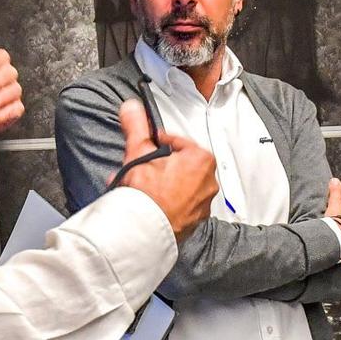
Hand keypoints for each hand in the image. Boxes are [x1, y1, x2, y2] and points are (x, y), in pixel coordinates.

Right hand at [114, 98, 218, 239]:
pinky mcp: (195, 221)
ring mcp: (203, 203)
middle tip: (139, 170)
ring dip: (159, 184)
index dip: (156, 144)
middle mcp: (208, 181)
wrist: (146, 231)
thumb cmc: (148, 194)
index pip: (176, 142)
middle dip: (156, 166)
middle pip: (178, 165)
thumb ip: (136, 126)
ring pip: (178, 185)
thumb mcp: (138, 152)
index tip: (145, 149)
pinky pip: (180, 205)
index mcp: (202, 159)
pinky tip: (149, 203)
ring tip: (139, 188)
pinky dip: (166, 202)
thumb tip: (132, 108)